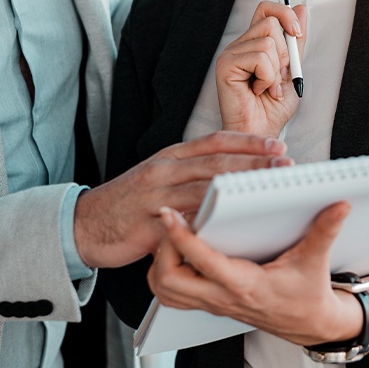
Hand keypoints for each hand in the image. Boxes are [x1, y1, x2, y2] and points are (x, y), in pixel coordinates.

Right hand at [72, 132, 290, 268]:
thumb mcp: (159, 178)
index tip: (277, 144)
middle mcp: (164, 169)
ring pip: (204, 188)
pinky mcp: (146, 222)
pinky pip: (183, 222)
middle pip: (216, 162)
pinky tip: (232, 226)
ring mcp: (155, 195)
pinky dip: (208, 222)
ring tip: (267, 193)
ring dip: (238, 190)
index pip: (215, 141)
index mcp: (170, 156)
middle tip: (285, 165)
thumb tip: (235, 177)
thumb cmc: (129, 204)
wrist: (83, 225)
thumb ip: (191, 175)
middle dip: (254, 162)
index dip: (248, 141)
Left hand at [148, 201, 363, 346]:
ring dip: (159, 261)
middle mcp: (222, 297)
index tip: (170, 213)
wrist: (309, 324)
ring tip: (171, 233)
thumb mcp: (316, 261)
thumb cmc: (308, 294)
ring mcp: (212, 303)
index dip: (182, 237)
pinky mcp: (209, 302)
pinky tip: (176, 251)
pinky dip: (164, 272)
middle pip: (170, 280)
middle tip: (169, 220)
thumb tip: (340, 204)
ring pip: (164, 290)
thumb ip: (325, 230)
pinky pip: (172, 293)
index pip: (203, 262)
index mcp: (245, 285)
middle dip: (162, 248)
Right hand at [215, 1, 306, 136]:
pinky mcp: (225, 65)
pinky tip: (258, 90)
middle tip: (278, 76)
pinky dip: (268, 78)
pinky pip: (259, 58)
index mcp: (253, 43)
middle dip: (285, 53)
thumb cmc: (272, 108)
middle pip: (271, 23)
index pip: (266, 9)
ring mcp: (230, 54)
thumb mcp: (293, 70)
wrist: (262, 133)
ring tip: (268, 87)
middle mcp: (240, 45)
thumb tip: (302, 9)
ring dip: (276, 70)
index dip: (284, 13)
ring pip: (268, 42)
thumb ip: (295, 42)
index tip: (297, 32)